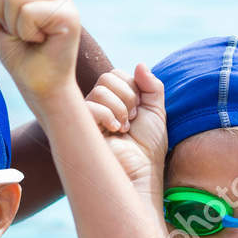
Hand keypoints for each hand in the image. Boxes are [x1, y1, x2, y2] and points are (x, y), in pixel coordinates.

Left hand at [0, 0, 78, 106]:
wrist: (41, 88)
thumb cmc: (21, 58)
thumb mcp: (3, 21)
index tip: (3, 26)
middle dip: (1, 12)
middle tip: (19, 34)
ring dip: (14, 26)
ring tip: (31, 39)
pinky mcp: (68, 14)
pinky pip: (28, 12)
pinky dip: (26, 33)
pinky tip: (41, 42)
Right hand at [85, 65, 166, 192]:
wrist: (141, 173)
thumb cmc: (148, 148)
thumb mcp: (156, 112)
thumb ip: (152, 86)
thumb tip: (140, 64)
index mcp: (113, 100)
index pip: (116, 74)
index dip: (132, 87)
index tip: (139, 110)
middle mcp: (97, 107)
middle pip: (107, 78)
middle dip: (127, 96)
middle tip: (133, 119)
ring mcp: (87, 118)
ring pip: (99, 91)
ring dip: (120, 108)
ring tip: (124, 128)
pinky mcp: (81, 129)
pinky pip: (90, 106)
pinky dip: (107, 116)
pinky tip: (114, 131)